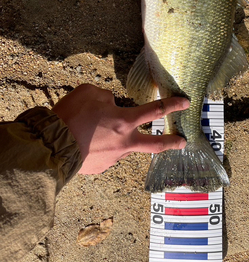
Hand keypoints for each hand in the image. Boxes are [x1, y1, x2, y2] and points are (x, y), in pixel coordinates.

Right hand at [53, 84, 188, 173]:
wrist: (50, 146)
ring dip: (118, 139)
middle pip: (156, 144)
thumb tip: (111, 105)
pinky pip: (106, 154)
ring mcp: (113, 158)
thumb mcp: (90, 93)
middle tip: (182, 142)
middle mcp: (124, 142)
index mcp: (124, 121)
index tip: (185, 103)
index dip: (173, 105)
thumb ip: (106, 98)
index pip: (155, 111)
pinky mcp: (101, 168)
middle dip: (172, 142)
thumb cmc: (70, 116)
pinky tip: (87, 143)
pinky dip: (102, 147)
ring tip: (96, 132)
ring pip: (124, 147)